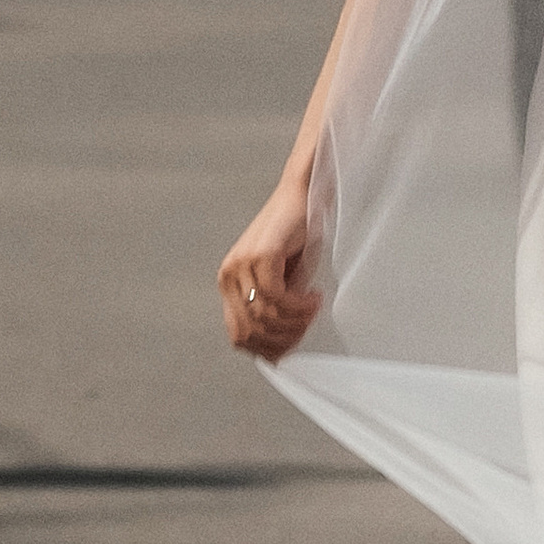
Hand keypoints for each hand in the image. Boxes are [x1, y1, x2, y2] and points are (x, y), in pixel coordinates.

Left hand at [218, 167, 319, 362]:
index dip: (267, 349)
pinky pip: (276, 297)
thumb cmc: (297, 236)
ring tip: (314, 309)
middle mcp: (228, 275)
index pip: (238, 336)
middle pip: (250, 331)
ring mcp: (241, 265)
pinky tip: (314, 297)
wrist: (302, 194)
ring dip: (294, 320)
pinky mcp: (260, 255)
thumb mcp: (283, 279)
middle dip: (283, 338)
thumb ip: (276, 307)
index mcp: (229, 284)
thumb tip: (282, 347)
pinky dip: (298, 305)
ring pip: (264, 316)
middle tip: (308, 327)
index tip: (295, 344)